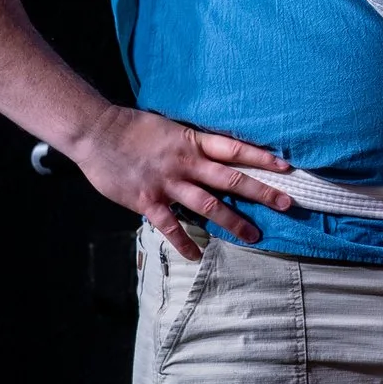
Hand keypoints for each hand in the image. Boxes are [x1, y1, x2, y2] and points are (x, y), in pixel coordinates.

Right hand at [74, 106, 292, 260]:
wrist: (96, 132)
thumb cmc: (133, 128)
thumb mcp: (171, 128)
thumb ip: (192, 143)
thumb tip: (214, 153)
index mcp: (193, 141)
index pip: (236, 149)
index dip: (262, 158)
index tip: (287, 167)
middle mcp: (186, 163)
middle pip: (232, 179)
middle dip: (262, 192)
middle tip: (287, 204)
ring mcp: (168, 183)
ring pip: (208, 205)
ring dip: (233, 222)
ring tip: (254, 236)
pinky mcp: (147, 200)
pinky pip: (171, 226)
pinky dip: (184, 242)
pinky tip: (197, 255)